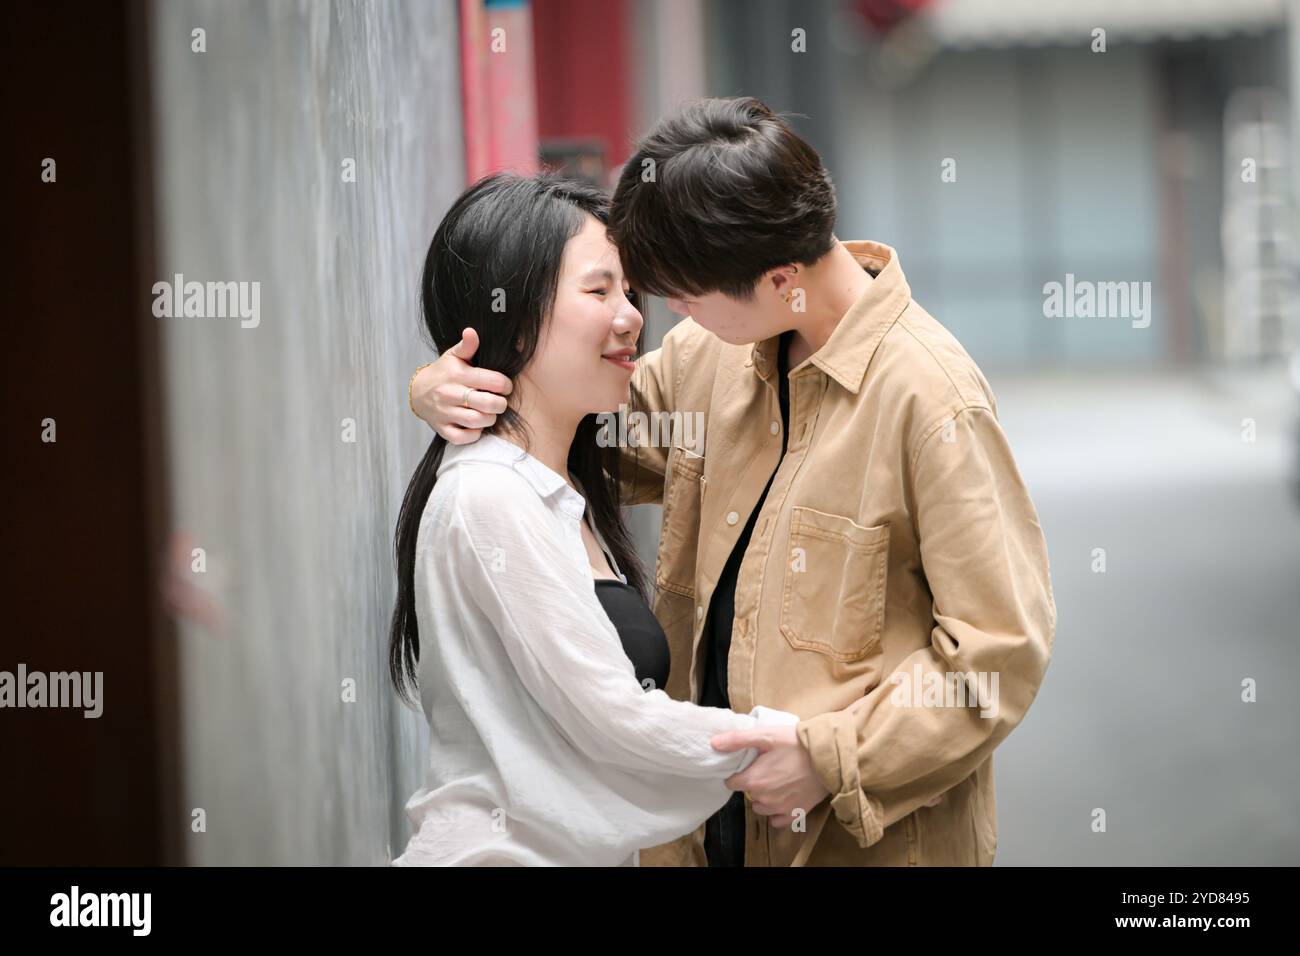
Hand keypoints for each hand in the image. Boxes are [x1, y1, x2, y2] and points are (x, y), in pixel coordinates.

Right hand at [410, 328, 511, 443]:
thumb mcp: (453, 356)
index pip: (492, 381)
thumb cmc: (443, 372)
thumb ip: (467, 346)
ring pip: (476, 421)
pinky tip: (476, 425)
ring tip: (489, 412)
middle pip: (487, 403)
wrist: (417, 392)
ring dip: (489, 419)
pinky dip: (473, 434)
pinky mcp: (442, 429)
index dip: (505, 385)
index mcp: (457, 374)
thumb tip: (472, 331)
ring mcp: (445, 413)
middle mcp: (450, 393)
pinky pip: (462, 437)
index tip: (505, 386)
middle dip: (500, 404)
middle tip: (500, 402)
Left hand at [710, 725, 829, 829]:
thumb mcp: (765, 735)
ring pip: (761, 808)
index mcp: (754, 780)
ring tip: (775, 781)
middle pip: (748, 794)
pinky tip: (783, 798)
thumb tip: (714, 744)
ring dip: (763, 798)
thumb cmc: (795, 743)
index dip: (737, 773)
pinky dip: (777, 812)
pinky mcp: (796, 814)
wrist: (827, 757)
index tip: (747, 765)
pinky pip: (778, 821)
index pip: (732, 783)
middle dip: (752, 783)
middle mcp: (764, 798)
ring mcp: (780, 808)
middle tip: (765, 768)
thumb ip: (737, 740)